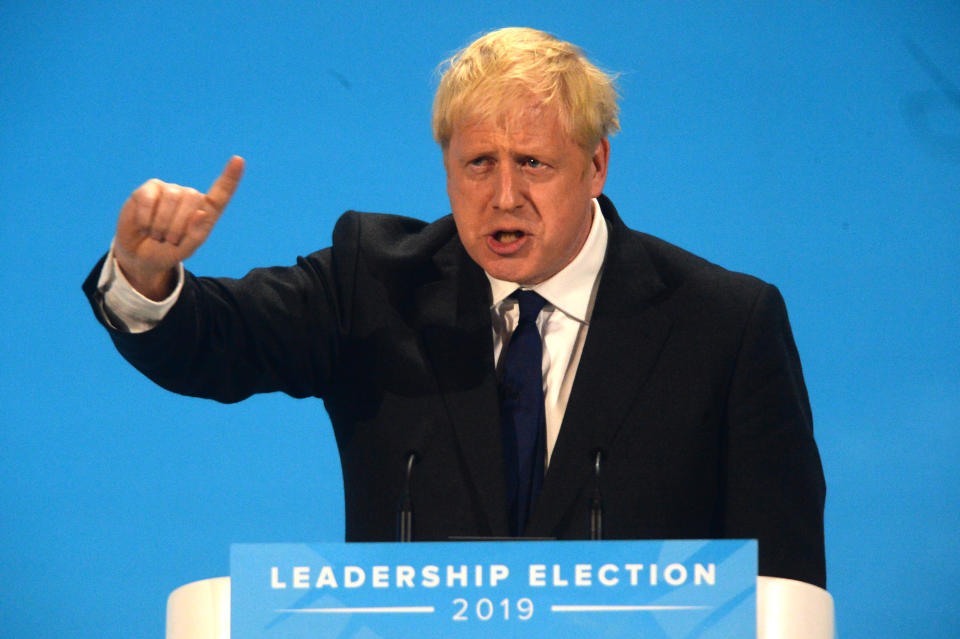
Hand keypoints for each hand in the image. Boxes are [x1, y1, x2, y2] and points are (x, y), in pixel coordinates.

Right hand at [113, 156, 244, 299]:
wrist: (140, 256)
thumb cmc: (168, 251)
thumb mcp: (186, 250)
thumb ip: (196, 235)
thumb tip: (201, 213)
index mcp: (205, 212)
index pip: (221, 194)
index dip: (230, 177)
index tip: (238, 160)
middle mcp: (188, 197)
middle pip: (193, 198)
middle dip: (179, 225)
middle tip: (169, 240)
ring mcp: (168, 190)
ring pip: (172, 197)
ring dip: (162, 224)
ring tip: (157, 235)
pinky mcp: (148, 189)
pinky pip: (149, 199)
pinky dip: (146, 218)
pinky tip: (144, 226)